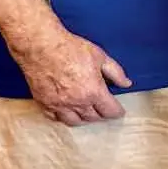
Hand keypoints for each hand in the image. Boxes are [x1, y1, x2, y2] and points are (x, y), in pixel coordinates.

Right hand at [13, 26, 130, 125]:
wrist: (41, 46)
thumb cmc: (70, 48)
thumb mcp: (100, 57)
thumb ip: (116, 72)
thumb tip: (126, 83)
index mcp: (93, 91)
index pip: (110, 111)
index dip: (117, 112)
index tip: (118, 111)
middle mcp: (76, 102)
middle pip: (93, 118)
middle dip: (101, 114)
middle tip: (103, 109)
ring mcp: (58, 105)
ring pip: (74, 122)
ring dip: (83, 118)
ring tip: (87, 112)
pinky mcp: (43, 103)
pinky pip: (55, 118)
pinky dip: (63, 117)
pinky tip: (67, 111)